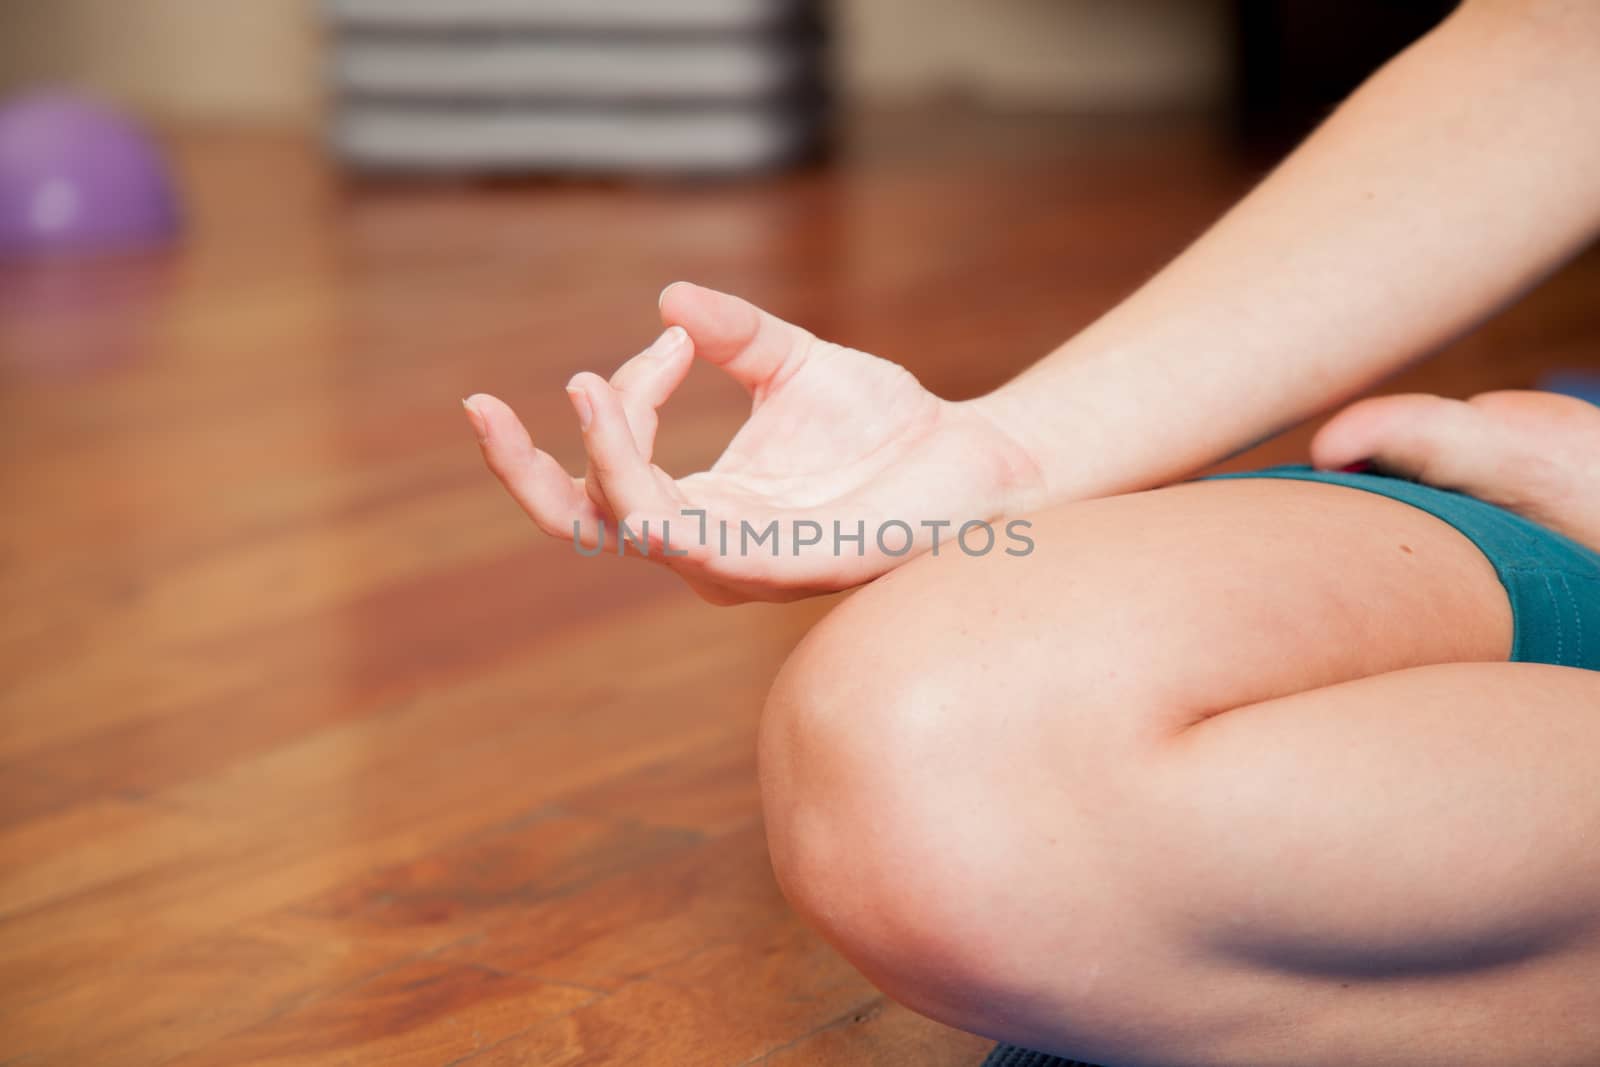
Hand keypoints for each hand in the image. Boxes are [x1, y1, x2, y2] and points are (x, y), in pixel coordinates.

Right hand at [463, 283, 1044, 602]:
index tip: (669, 343)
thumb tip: (667, 302)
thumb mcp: (796, 364)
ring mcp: (740, 563)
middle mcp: (707, 543)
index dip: (617, 401)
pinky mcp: (783, 567)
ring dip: (600, 458)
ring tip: (588, 388)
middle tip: (477, 409)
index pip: (609, 474)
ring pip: (633, 528)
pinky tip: (630, 429)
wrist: (979, 459)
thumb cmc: (890, 424)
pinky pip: (693, 541)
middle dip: (522, 472)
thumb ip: (735, 337)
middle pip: (585, 523)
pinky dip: (651, 488)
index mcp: (703, 505)